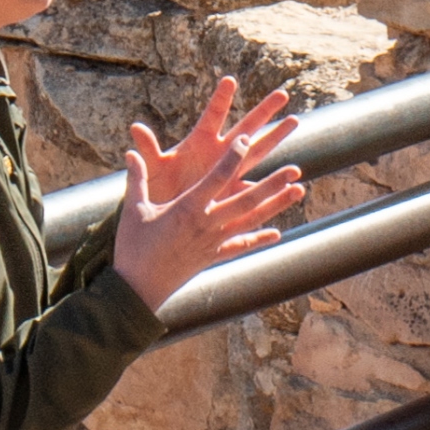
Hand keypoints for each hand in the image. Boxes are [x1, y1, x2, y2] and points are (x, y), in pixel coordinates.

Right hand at [106, 77, 308, 310]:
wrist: (137, 289)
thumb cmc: (133, 247)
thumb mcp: (133, 209)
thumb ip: (137, 179)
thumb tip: (131, 152)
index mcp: (187, 208)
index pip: (217, 177)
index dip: (233, 157)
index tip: (247, 140)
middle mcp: (206, 224)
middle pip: (246, 200)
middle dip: (272, 184)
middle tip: (295, 169)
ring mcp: (213, 242)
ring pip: (251, 220)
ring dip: (276, 206)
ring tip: (298, 192)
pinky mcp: (213, 257)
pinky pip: (240, 246)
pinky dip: (259, 239)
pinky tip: (277, 233)